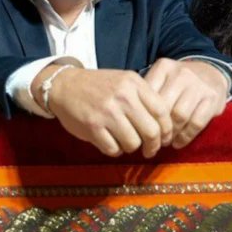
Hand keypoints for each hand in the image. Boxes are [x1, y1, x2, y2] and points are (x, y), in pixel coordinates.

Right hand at [36, 65, 172, 157]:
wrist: (64, 85)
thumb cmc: (98, 86)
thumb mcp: (124, 82)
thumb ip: (144, 98)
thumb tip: (164, 127)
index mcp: (133, 84)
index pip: (162, 112)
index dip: (167, 130)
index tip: (164, 138)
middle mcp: (122, 97)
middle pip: (151, 131)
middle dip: (153, 146)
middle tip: (150, 150)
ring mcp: (107, 112)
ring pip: (133, 143)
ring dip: (131, 147)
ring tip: (124, 142)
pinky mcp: (92, 126)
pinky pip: (113, 149)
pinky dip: (114, 150)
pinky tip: (110, 142)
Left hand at [143, 58, 227, 149]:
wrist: (210, 73)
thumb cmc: (177, 82)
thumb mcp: (161, 79)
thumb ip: (147, 93)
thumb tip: (130, 120)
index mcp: (163, 67)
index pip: (148, 94)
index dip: (143, 114)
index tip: (139, 128)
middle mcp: (181, 73)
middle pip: (163, 106)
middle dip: (156, 127)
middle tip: (151, 140)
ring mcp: (198, 85)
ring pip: (179, 115)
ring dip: (171, 134)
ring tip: (165, 142)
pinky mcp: (212, 98)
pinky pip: (196, 122)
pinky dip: (186, 136)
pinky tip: (179, 143)